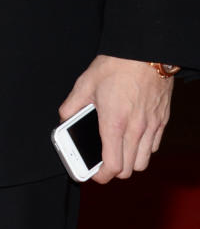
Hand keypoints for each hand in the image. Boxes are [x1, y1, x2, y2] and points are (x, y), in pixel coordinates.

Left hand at [59, 55, 173, 183]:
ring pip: (143, 162)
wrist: (146, 52)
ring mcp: (151, 126)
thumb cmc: (117, 65)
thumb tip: (65, 117)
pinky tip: (132, 138)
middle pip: (128, 170)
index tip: (93, 174)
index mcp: (114, 123)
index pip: (112, 167)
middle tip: (103, 162)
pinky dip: (143, 149)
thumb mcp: (85, 82)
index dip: (101, 176)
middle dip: (114, 171)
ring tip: (118, 151)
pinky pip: (154, 147)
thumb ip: (72, 104)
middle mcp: (135, 130)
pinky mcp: (162, 120)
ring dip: (130, 162)